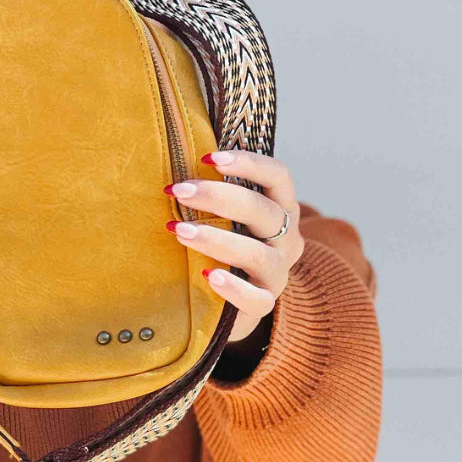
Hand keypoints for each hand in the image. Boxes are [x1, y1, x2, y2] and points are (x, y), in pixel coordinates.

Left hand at [164, 150, 304, 343]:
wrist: (231, 300)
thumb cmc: (222, 245)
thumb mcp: (222, 215)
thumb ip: (211, 190)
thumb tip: (174, 157)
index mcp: (281, 209)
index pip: (278, 177)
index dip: (248, 163)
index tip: (208, 158)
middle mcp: (286, 239)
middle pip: (263, 211)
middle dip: (219, 197)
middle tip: (178, 191)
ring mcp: (278, 274)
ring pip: (260, 255)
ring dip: (218, 239)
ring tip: (179, 232)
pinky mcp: (264, 304)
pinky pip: (257, 300)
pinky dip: (234, 287)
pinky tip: (208, 275)